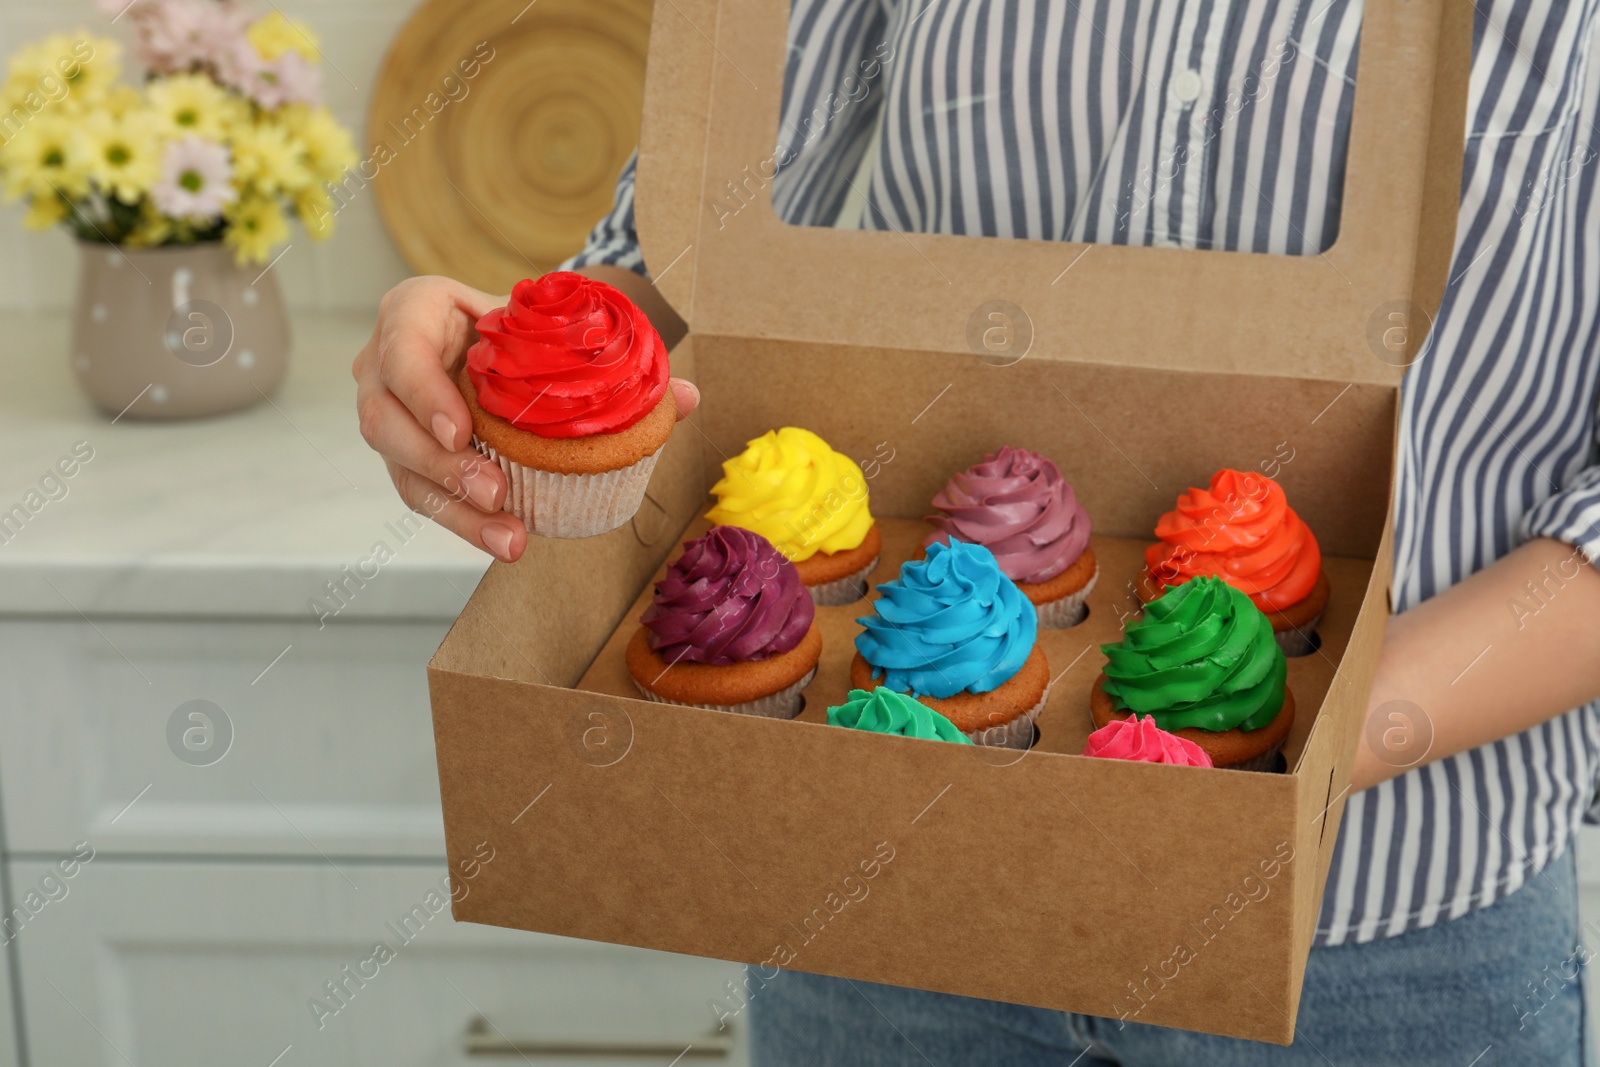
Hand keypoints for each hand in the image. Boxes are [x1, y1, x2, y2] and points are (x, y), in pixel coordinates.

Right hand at [354, 275, 699, 562]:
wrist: (504, 337)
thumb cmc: (524, 326)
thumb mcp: (557, 326)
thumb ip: (617, 358)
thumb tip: (687, 398)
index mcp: (414, 311)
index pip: (401, 350)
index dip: (424, 392)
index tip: (461, 430)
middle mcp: (385, 363)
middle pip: (387, 422)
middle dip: (439, 466)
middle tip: (495, 493)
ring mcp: (389, 413)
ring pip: (400, 469)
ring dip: (453, 509)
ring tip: (509, 538)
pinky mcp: (405, 455)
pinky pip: (422, 494)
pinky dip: (463, 522)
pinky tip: (503, 539)